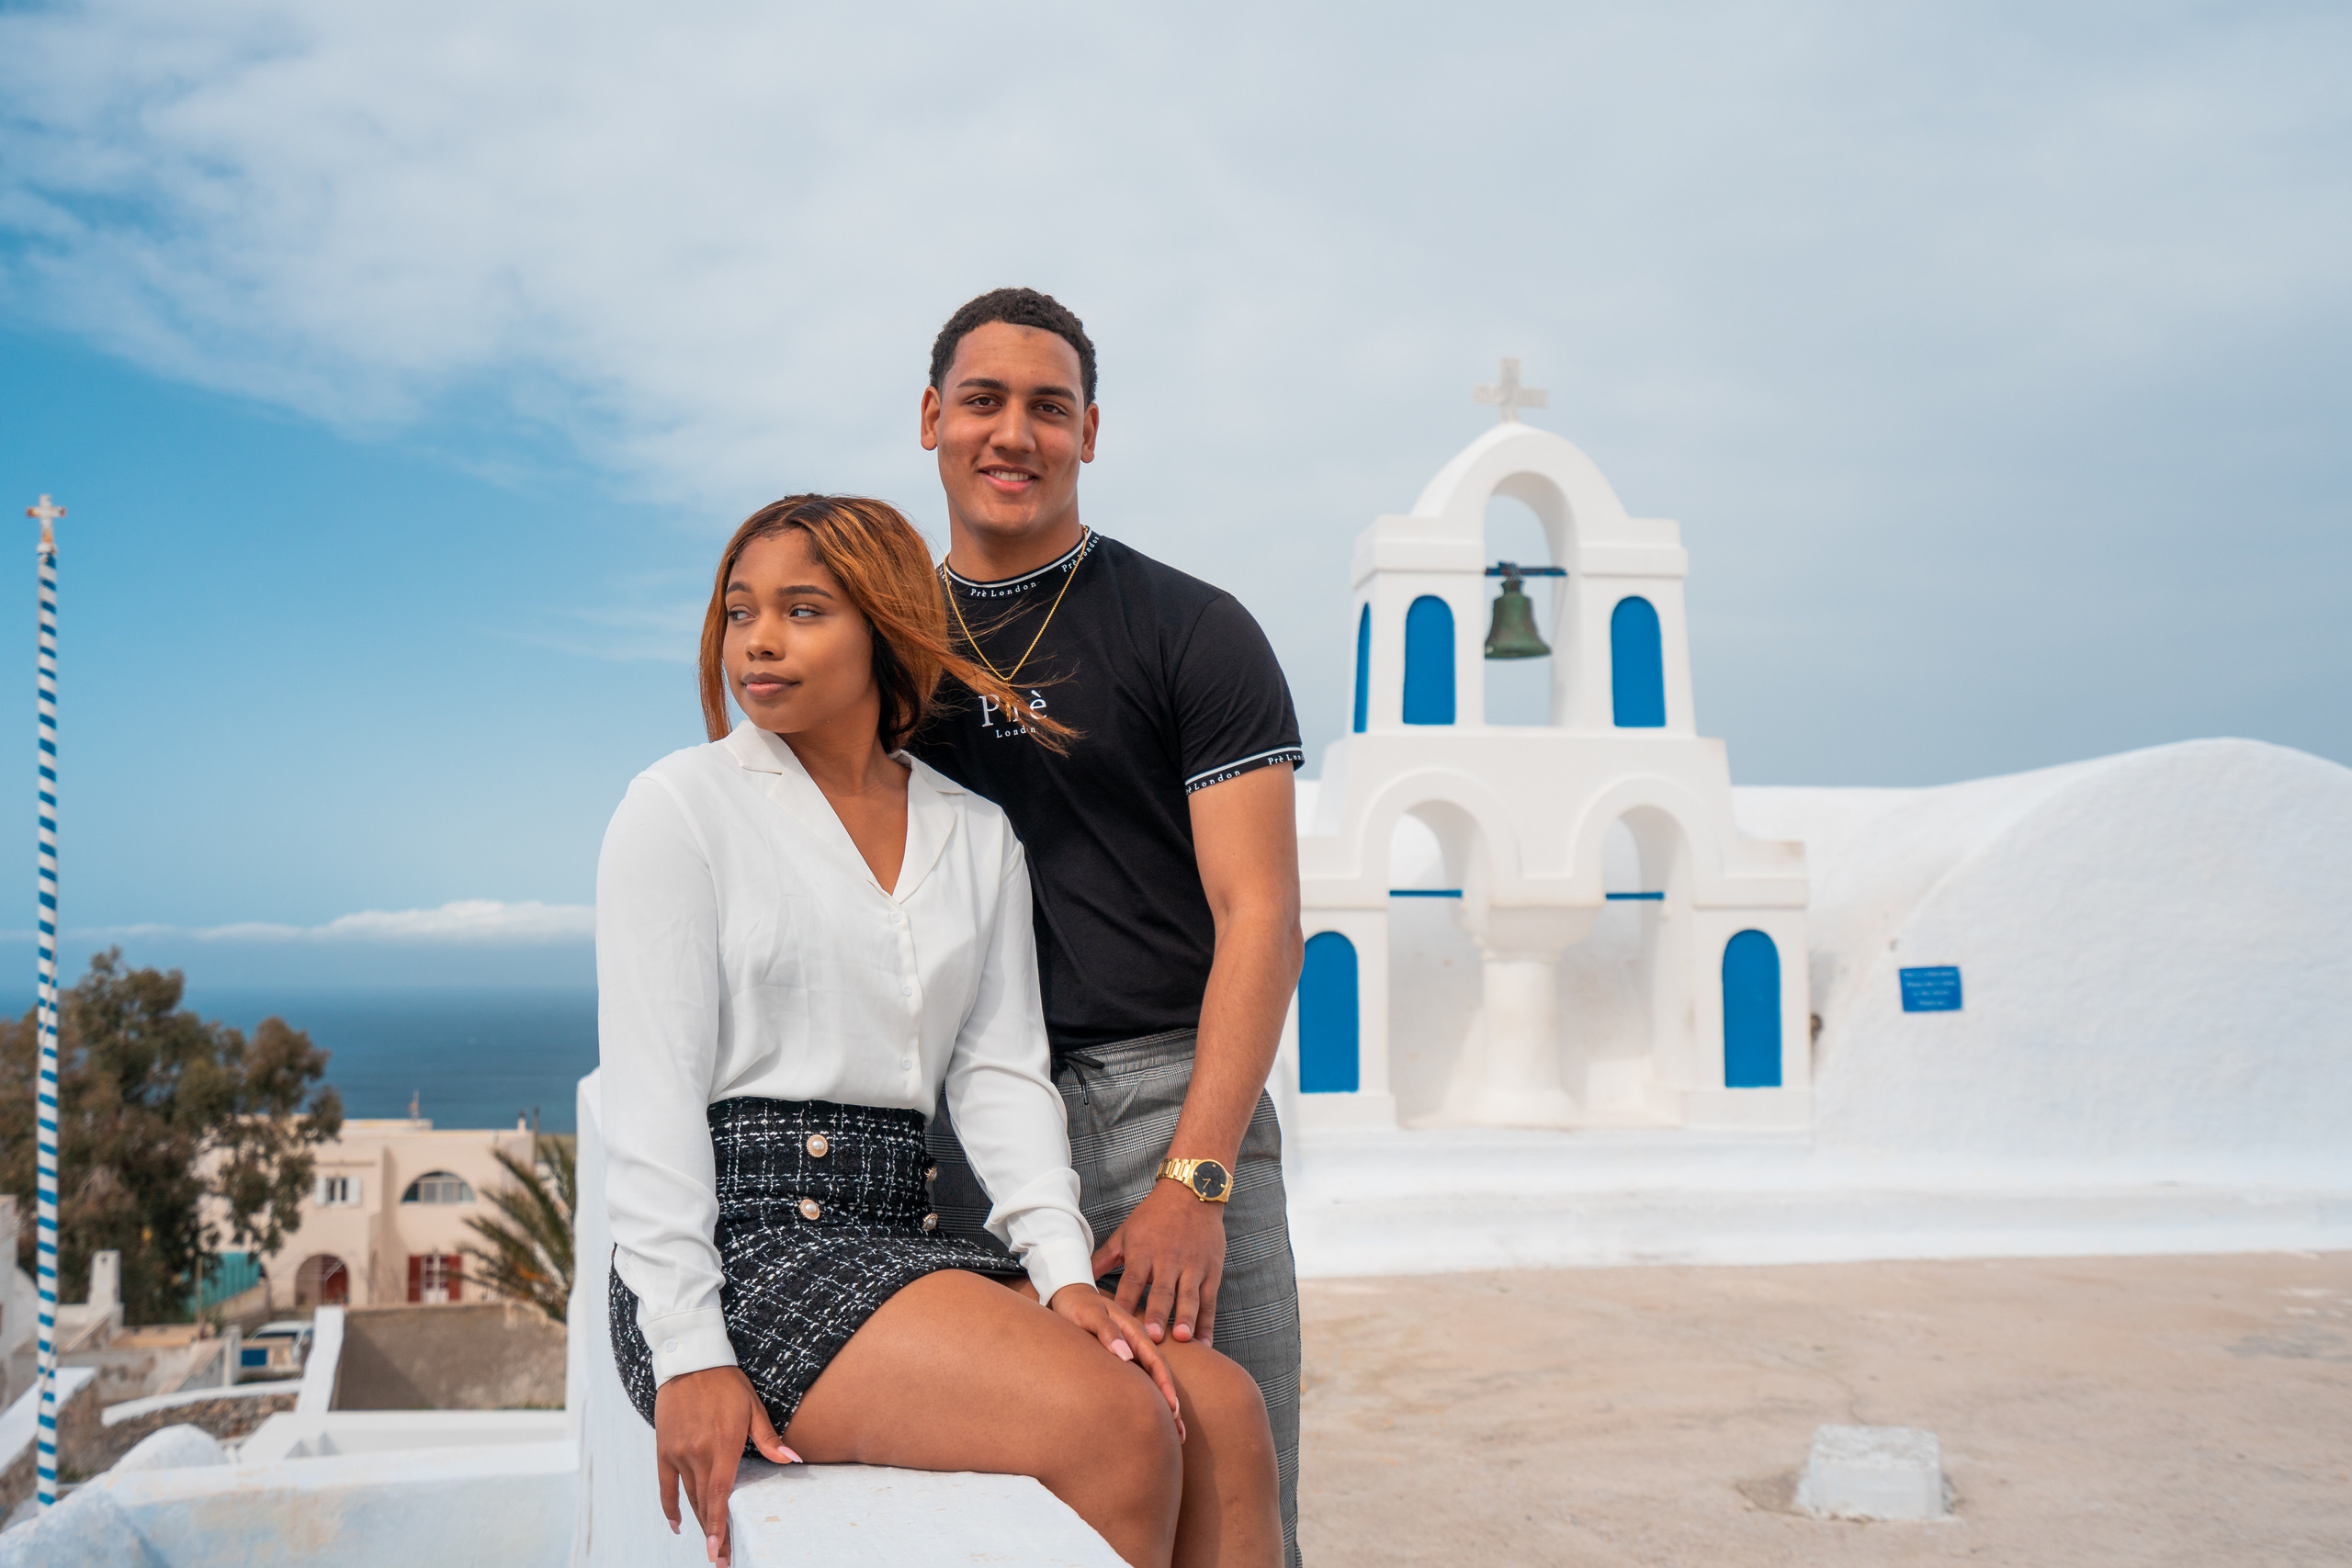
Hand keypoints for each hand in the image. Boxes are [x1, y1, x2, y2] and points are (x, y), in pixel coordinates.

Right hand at [655, 1365, 800, 1565]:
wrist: (690, 1361)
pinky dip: (671, 1508)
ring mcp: (678, 1452)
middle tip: (721, 1559)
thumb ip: (769, 1439)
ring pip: (689, 1497)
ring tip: (710, 1546)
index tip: (720, 1552)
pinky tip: (679, 1525)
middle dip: (715, 1534)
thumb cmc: (727, 1383)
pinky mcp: (664, 1449)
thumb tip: (792, 1460)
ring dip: (699, 1523)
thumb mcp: (753, 1407)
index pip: (721, 1494)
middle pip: (706, 1503)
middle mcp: (698, 1453)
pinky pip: (665, 1486)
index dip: (720, 1525)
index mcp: (723, 1444)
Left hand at [1047, 1283, 1184, 1439]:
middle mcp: (1137, 1343)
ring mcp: (1131, 1351)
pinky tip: (1149, 1417)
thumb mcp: (1091, 1315)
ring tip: (1174, 1434)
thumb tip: (1126, 1356)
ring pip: (1152, 1381)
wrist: (1067, 1295)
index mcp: (1134, 1331)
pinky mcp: (1122, 1358)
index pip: (1156, 1362)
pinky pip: (1139, 1380)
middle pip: (1160, 1376)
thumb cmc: (1077, 1306)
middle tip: (1180, 1433)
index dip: (1165, 1386)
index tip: (1172, 1409)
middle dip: (1171, 1404)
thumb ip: (1108, 1333)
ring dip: (1164, 1406)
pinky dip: (1148, 1399)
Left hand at [1089, 1179, 1225, 1346]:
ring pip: (1189, 1296)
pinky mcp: (1211, 1270)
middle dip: (1156, 1314)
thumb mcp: (1125, 1233)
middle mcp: (1168, 1260)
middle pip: (1161, 1291)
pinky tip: (1205, 1343)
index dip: (1124, 1303)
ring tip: (1182, 1338)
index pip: (1131, 1281)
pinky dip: (1208, 1322)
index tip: (1117, 1324)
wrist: (1192, 1193)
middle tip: (1153, 1337)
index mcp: (1143, 1252)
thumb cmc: (1154, 1216)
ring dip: (1185, 1318)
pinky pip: (1210, 1300)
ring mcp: (1192, 1266)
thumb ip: (1104, 1258)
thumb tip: (1079, 1276)